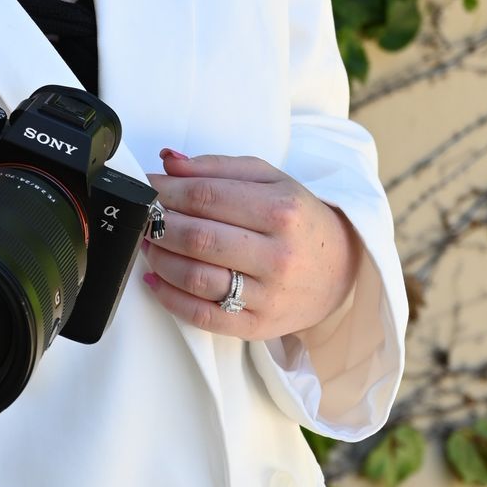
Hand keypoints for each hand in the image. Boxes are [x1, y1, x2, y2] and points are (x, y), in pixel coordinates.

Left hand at [143, 148, 362, 339]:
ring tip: (150, 244)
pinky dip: (169, 298)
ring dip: (159, 259)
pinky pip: (202, 316)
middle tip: (146, 217)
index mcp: (282, 210)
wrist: (340, 269)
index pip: (207, 197)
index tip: (148, 188)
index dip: (166, 191)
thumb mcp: (270, 181)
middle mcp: (278, 255)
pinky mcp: (257, 326)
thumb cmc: (298, 221)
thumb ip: (217, 167)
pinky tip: (156, 280)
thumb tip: (167, 161)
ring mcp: (268, 295)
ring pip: (196, 278)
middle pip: (198, 238)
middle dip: (159, 225)